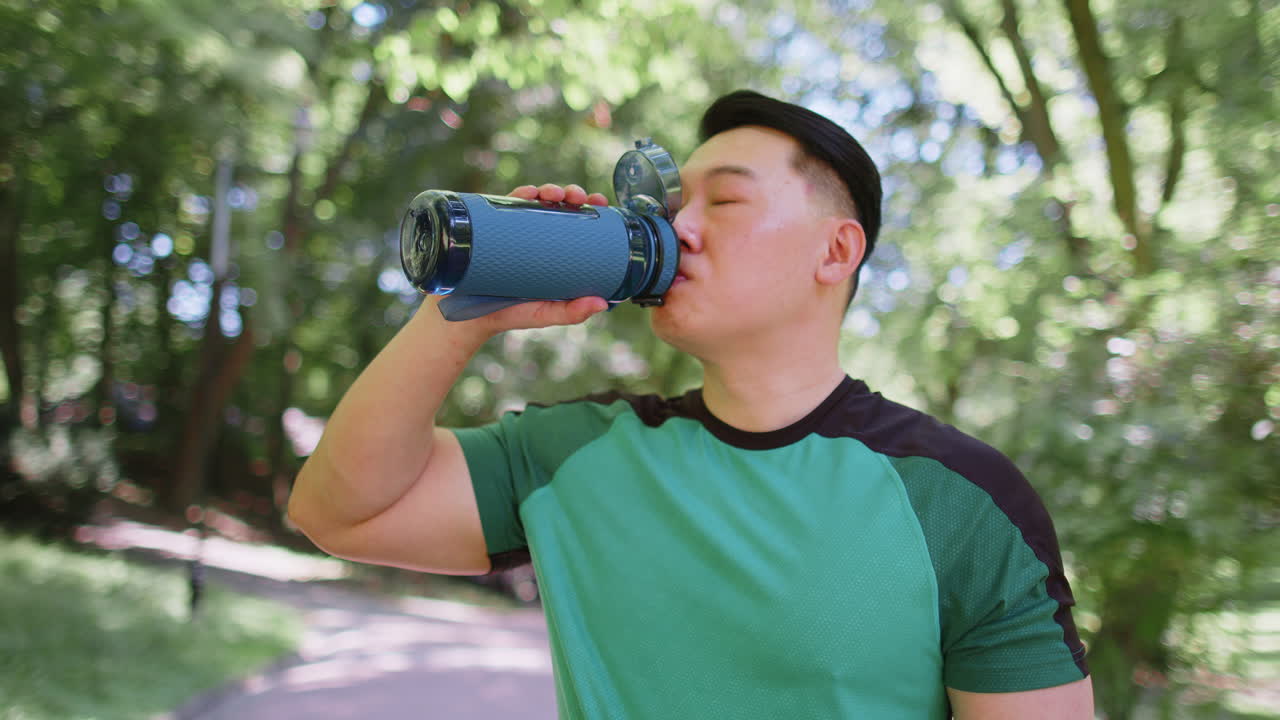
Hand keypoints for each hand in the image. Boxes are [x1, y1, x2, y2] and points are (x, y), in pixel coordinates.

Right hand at [442, 183, 611, 336]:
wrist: (465, 316)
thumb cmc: (509, 314)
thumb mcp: (544, 314)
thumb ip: (571, 313)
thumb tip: (602, 304)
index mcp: (555, 253)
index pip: (578, 224)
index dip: (591, 209)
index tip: (600, 202)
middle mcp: (537, 239)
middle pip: (560, 207)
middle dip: (571, 194)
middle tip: (577, 197)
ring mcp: (515, 232)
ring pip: (535, 202)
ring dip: (548, 190)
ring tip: (553, 194)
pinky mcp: (493, 229)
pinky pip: (506, 205)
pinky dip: (519, 195)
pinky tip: (528, 193)